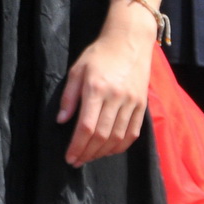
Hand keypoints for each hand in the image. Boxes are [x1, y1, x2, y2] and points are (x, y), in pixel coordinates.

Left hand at [58, 2, 155, 166]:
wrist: (129, 42)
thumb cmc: (98, 54)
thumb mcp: (77, 70)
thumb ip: (69, 97)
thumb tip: (61, 121)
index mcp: (96, 88)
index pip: (86, 126)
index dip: (77, 146)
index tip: (69, 157)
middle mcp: (116, 98)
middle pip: (102, 135)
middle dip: (87, 152)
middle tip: (77, 161)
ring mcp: (132, 103)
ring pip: (118, 137)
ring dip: (102, 152)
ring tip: (89, 157)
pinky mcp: (142, 105)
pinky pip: (133, 133)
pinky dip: (121, 146)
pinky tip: (109, 150)